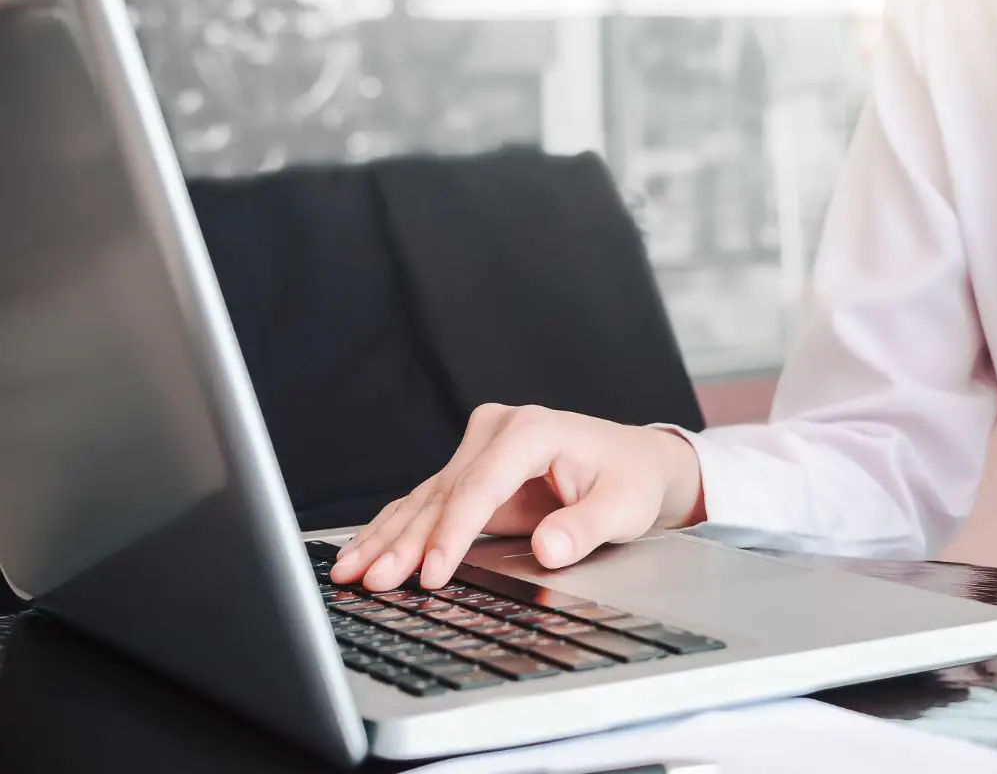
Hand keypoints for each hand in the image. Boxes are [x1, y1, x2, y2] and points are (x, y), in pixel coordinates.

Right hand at [329, 404, 703, 591]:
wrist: (635, 461)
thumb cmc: (630, 479)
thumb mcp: (624, 506)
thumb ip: (584, 527)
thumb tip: (548, 550)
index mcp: (532, 431)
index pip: (480, 488)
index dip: (453, 534)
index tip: (432, 573)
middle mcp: (498, 432)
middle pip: (443, 494)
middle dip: (404, 541)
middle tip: (371, 578)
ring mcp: (480, 448)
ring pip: (426, 499)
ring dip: (387, 538)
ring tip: (349, 570)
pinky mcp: (472, 470)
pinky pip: (429, 503)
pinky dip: (397, 530)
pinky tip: (365, 551)